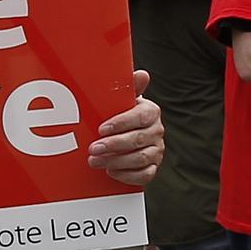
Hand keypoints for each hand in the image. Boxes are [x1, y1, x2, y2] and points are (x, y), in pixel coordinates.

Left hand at [87, 70, 163, 187]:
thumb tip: (142, 74)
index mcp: (151, 112)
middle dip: (113, 145)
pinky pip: (145, 175)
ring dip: (116, 161)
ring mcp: (157, 150)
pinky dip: (127, 175)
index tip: (101, 129)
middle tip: (93, 148)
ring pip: (140, 158)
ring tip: (95, 161)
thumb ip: (130, 87)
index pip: (140, 117)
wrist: (127, 132)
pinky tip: (111, 171)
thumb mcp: (123, 99)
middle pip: (138, 140)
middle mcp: (157, 131)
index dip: (121, 123)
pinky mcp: (153, 167)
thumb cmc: (122, 113)